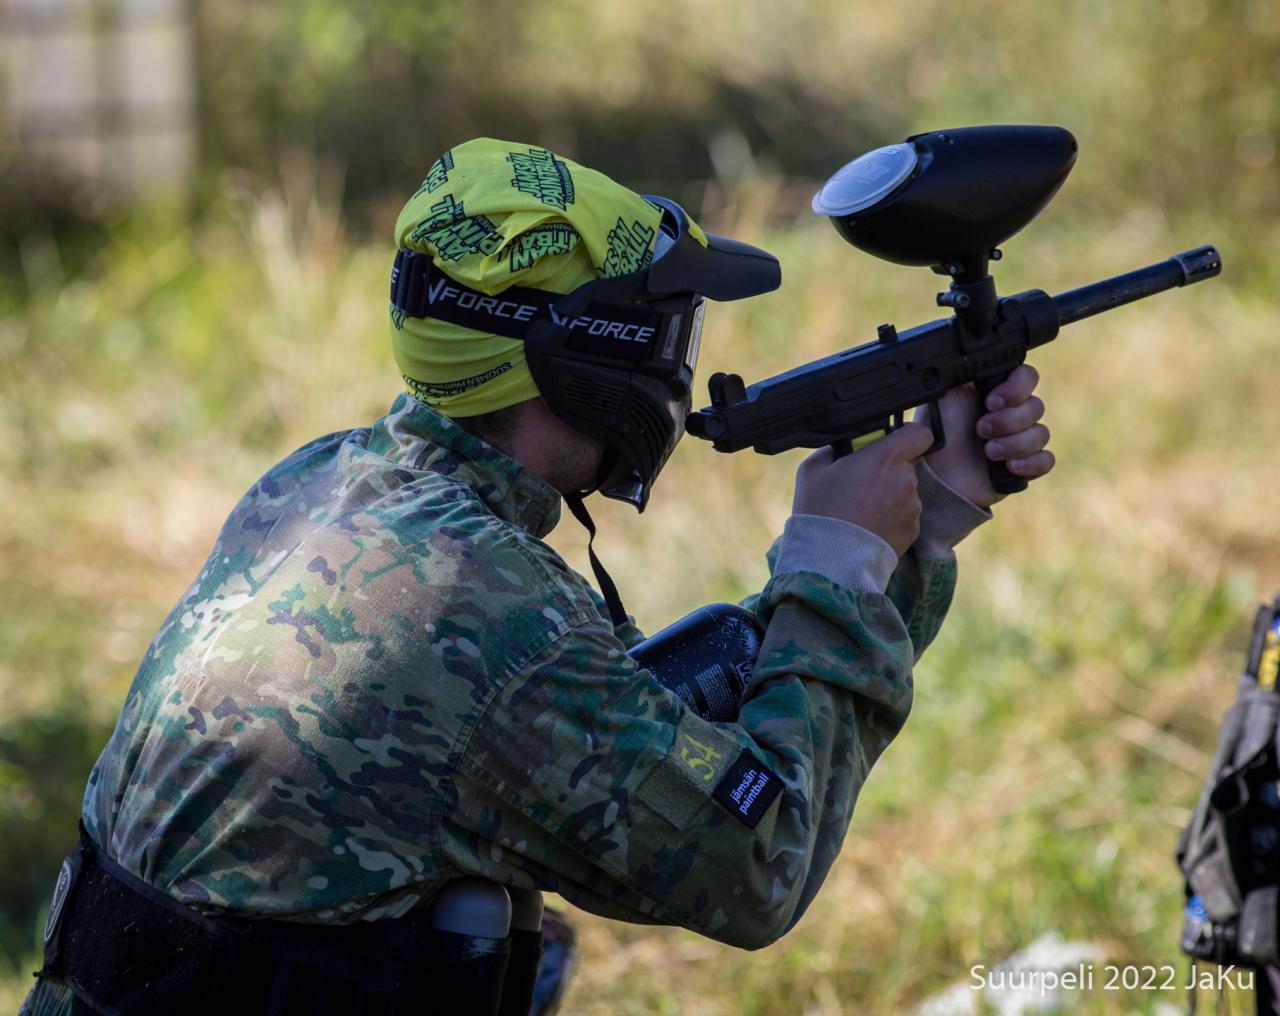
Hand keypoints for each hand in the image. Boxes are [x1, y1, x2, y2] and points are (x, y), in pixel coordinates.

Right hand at [792, 423, 935, 556]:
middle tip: (859, 484)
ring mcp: (913, 506)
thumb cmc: (820, 511)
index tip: (890, 442)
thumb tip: (841, 447)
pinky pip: (904, 516)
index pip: (919, 433)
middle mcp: (906, 479)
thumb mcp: (812, 470)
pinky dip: (890, 518)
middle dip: (886, 471)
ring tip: (860, 511)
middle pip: (905, 464)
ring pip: (904, 491)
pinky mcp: (913, 530)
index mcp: (886, 457)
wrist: (831, 559)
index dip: (906, 435)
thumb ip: (833, 450)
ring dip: (888, 496)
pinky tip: (868, 526)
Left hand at [914, 364, 1053, 507]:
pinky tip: (1009, 466)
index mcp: (997, 391)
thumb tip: (979, 354)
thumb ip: (966, 373)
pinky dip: (1030, 462)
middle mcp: (1012, 413)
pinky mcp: (1025, 466)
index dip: (1016, 388)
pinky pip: (1046, 460)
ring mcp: (1020, 440)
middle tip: (980, 430)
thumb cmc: (937, 435)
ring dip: (1013, 443)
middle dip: (1008, 420)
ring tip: (987, 452)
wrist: (935, 477)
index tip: (991, 402)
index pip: (1027, 377)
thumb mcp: (945, 395)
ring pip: (1041, 433)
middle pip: (1036, 406)